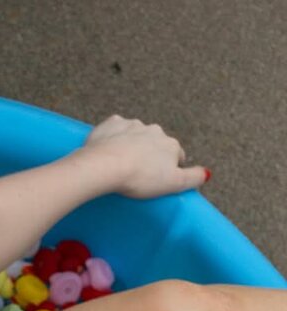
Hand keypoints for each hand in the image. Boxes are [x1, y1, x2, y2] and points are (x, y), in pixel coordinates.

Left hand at [81, 114, 208, 198]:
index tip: (159, 178)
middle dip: (150, 154)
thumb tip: (206, 174)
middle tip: (138, 172)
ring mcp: (132, 125)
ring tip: (121, 162)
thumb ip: (193, 178)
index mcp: (170, 144)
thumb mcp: (173, 183)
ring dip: (132, 144)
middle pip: (156, 143)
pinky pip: (115, 128)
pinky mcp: (112, 124)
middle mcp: (154, 130)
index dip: (169, 167)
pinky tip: (108, 149)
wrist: (106, 165)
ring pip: (135, 134)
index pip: (176, 155)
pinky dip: (113, 137)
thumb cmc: (140, 177)